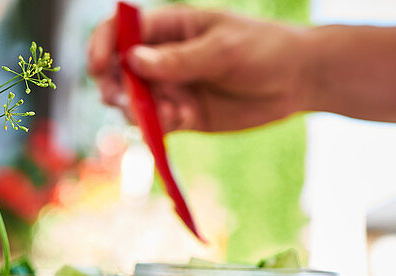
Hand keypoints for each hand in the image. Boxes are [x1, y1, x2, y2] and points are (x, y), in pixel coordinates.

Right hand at [88, 5, 307, 132]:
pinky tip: (176, 121)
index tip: (98, 67)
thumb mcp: (222, 50)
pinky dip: (155, 127)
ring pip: (132, 103)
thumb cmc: (263, 49)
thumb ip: (178, 59)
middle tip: (124, 100)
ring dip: (134, 111)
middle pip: (117, 72)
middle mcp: (162, 58)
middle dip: (113, 87)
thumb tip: (132, 60)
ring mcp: (171, 88)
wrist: (297, 80)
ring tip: (164, 112)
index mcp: (168, 28)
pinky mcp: (183, 116)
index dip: (101, 47)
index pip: (120, 32)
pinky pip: (155, 124)